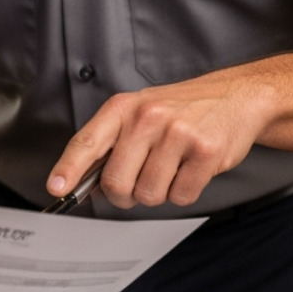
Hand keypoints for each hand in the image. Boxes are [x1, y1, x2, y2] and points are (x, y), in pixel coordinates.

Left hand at [47, 69, 274, 208]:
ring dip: (160, 192)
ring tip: (172, 167)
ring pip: (150, 194)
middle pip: (117, 182)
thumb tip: (87, 183)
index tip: (57, 188)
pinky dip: (185, 191)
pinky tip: (191, 169)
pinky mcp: (205, 151)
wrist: (236, 96)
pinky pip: (182, 196)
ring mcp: (177, 133)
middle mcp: (147, 117)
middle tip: (139, 183)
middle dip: (126, 194)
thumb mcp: (140, 112)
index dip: (68, 169)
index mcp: (123, 107)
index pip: (86, 142)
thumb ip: (113, 144)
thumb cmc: (183, 108)